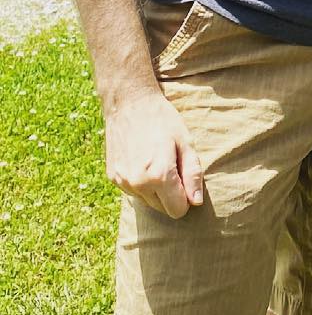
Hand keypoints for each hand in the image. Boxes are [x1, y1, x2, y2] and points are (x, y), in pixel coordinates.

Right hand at [103, 88, 204, 218]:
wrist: (129, 103)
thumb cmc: (164, 121)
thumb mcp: (186, 143)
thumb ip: (193, 174)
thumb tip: (195, 202)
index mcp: (159, 176)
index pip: (177, 210)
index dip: (187, 198)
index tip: (187, 179)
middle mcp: (137, 183)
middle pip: (162, 209)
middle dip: (172, 195)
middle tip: (173, 167)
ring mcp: (122, 181)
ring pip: (147, 202)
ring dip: (156, 190)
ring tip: (158, 161)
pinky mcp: (113, 177)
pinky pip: (133, 192)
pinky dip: (142, 183)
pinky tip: (144, 161)